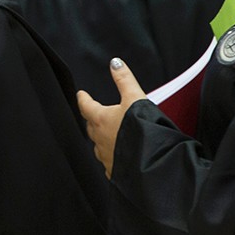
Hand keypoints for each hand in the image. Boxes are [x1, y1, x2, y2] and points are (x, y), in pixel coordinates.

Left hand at [76, 58, 147, 178]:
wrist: (154, 164)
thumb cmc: (143, 131)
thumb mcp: (135, 99)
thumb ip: (125, 80)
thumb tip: (115, 63)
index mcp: (101, 120)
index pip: (86, 106)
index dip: (83, 98)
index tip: (80, 94)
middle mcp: (100, 139)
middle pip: (91, 126)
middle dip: (91, 118)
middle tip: (92, 112)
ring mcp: (106, 157)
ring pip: (98, 145)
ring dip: (101, 138)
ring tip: (106, 134)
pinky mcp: (115, 171)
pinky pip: (109, 163)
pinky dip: (111, 156)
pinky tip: (117, 156)